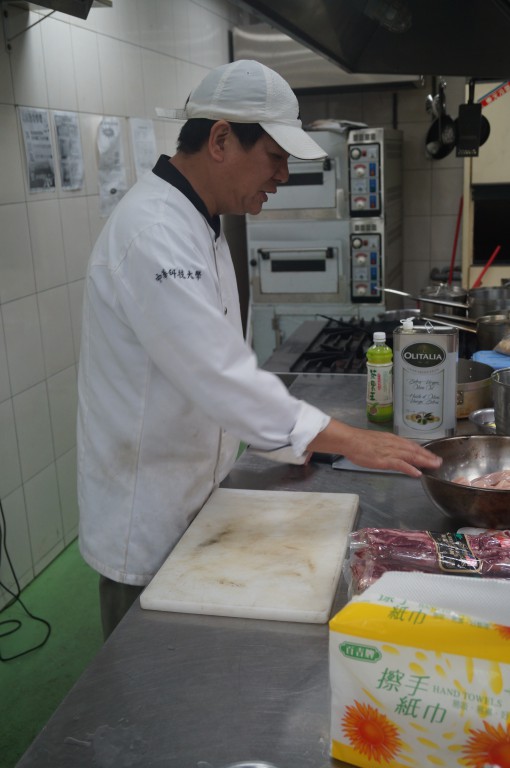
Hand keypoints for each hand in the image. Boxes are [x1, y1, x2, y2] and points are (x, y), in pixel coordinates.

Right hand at [306, 419, 441, 477]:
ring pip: (411, 456)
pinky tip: (417, 473)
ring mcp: (390, 452)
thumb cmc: (359, 442)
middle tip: (439, 461)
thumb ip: (385, 446)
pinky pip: (400, 464)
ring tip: (434, 466)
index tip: (431, 455)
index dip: (423, 450)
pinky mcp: (385, 460)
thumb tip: (391, 451)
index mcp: (392, 439)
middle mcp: (394, 444)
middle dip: (428, 456)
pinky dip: (410, 468)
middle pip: (415, 450)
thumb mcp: (376, 441)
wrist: (350, 440)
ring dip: (424, 461)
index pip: (411, 445)